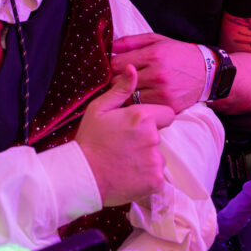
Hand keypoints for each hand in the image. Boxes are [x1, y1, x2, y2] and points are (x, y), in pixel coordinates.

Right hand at [75, 66, 174, 206]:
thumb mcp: (99, 109)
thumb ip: (121, 89)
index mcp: (142, 117)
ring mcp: (155, 160)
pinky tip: (129, 176)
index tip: (138, 128)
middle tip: (125, 148)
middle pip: (160, 137)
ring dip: (147, 160)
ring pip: (158, 157)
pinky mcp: (155, 181)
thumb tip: (132, 69)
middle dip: (147, 141)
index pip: (167, 115)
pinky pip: (158, 176)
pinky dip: (147, 178)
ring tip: (125, 163)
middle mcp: (152, 137)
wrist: (82, 176)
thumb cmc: (89, 141)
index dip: (155, 120)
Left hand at [111, 34, 205, 112]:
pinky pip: (142, 108)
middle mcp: (157, 75)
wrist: (207, 73)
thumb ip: (132, 41)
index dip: (114, 65)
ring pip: (127, 98)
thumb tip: (110, 47)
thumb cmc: (180, 54)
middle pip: (118, 82)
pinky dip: (139, 104)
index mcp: (154, 55)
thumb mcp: (157, 40)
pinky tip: (144, 96)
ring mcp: (162, 93)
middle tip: (123, 78)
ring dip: (126, 94)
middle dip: (118, 80)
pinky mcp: (167, 107)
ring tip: (133, 88)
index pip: (117, 64)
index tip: (118, 66)